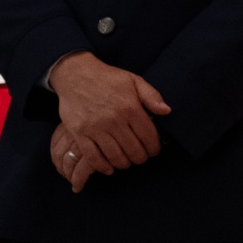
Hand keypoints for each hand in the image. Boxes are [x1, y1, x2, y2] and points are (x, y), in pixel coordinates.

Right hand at [48, 51, 167, 187]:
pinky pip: (93, 157)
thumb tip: (166, 111)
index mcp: (130, 107)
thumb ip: (152, 95)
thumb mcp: (133, 80)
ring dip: (124, 164)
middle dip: (141, 158)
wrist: (76, 74)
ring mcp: (96, 127)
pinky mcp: (80, 133)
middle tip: (140, 157)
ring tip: (127, 161)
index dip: (154, 148)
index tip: (153, 151)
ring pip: (115, 157)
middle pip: (134, 150)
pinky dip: (103, 166)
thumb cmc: (107, 78)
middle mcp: (114, 120)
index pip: (149, 137)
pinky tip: (109, 168)